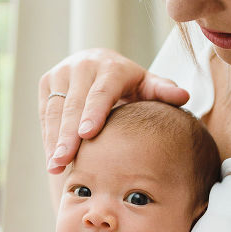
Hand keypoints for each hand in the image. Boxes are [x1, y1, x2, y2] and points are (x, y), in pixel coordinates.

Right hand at [40, 48, 188, 172]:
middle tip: (64, 161)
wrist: (99, 66)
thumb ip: (163, 91)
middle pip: (74, 104)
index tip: (86, 134)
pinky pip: (46, 113)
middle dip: (67, 135)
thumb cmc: (129, 85)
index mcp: (111, 66)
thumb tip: (184, 96)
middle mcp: (84, 65)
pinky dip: (48, 136)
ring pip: (56, 110)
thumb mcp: (147, 86)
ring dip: (54, 140)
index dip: (93, 112)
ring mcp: (63, 72)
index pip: (101, 91)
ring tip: (55, 166)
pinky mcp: (48, 82)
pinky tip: (51, 158)